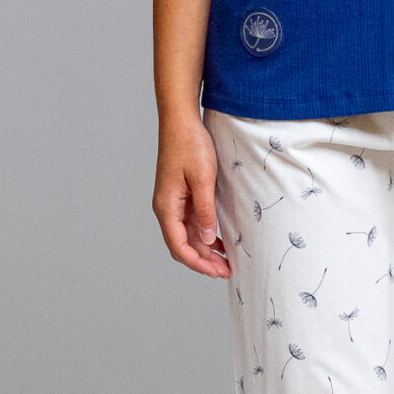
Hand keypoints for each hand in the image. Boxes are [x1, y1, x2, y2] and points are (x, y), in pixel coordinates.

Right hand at [154, 114, 231, 276]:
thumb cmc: (190, 145)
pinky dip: (204, 235)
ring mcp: (173, 202)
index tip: (217, 272)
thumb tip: (206, 239)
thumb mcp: (202, 179)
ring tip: (226, 261)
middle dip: (203, 261)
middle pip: (182, 245)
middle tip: (227, 271)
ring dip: (205, 250)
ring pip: (188, 236)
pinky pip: (191, 223)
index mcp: (167, 207)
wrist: (181, 121)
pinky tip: (219, 241)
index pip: (178, 246)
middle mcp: (167, 208)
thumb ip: (204, 211)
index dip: (197, 263)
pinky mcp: (181, 196)